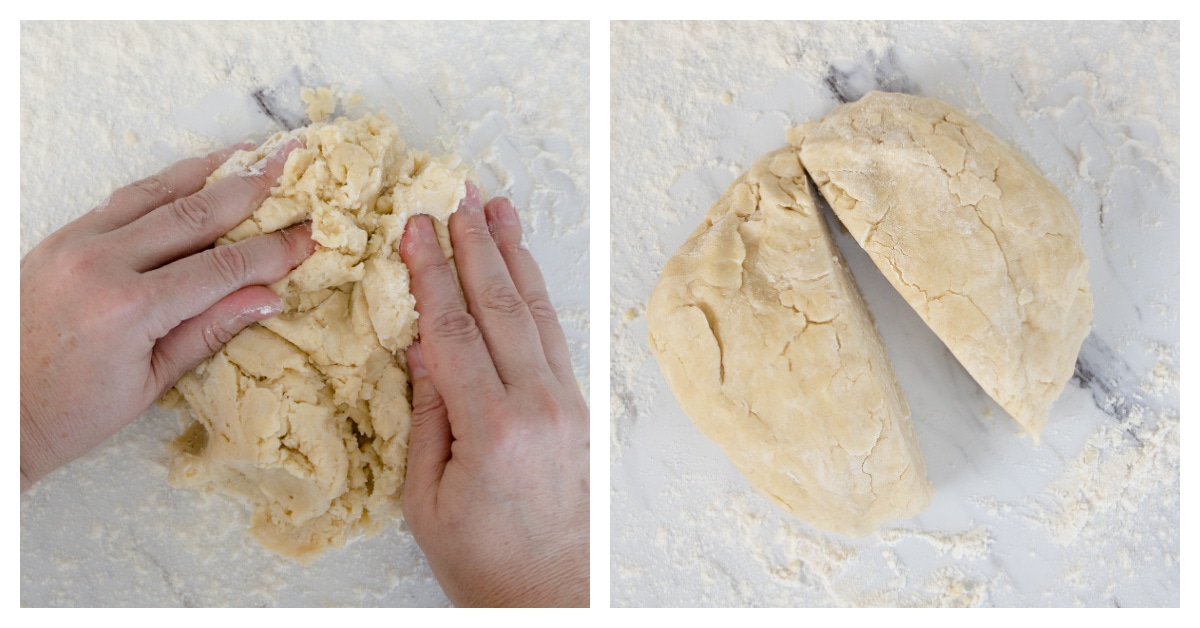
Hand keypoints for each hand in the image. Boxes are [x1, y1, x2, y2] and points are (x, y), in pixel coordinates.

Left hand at [20, 140, 315, 490]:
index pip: (222, 266)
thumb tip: (269, 296)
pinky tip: (195, 174)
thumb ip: (209, 330)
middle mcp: (101, 262)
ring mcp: (75, 242)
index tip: (311, 236)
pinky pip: (123, 199)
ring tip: (253, 153)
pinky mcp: (60, 237)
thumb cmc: (70, 413)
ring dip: (211, 170)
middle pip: (195, 214)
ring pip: (157, 192)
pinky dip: (166, 183)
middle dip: (254, 188)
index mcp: (129, 308)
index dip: (273, 250)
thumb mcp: (151, 382)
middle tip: (296, 164)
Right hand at [399, 182, 588, 606]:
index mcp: (492, 428)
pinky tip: (524, 272)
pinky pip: (556, 340)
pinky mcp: (581, 412)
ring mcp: (567, 405)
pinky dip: (537, 298)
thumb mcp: (427, 499)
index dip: (432, 272)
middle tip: (459, 194)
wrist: (556, 597)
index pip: (454, 330)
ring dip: (516, 258)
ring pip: (538, 314)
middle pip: (502, 306)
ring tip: (498, 211)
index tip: (416, 225)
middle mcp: (539, 406)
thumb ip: (428, 415)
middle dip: (477, 245)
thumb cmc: (483, 561)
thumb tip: (424, 345)